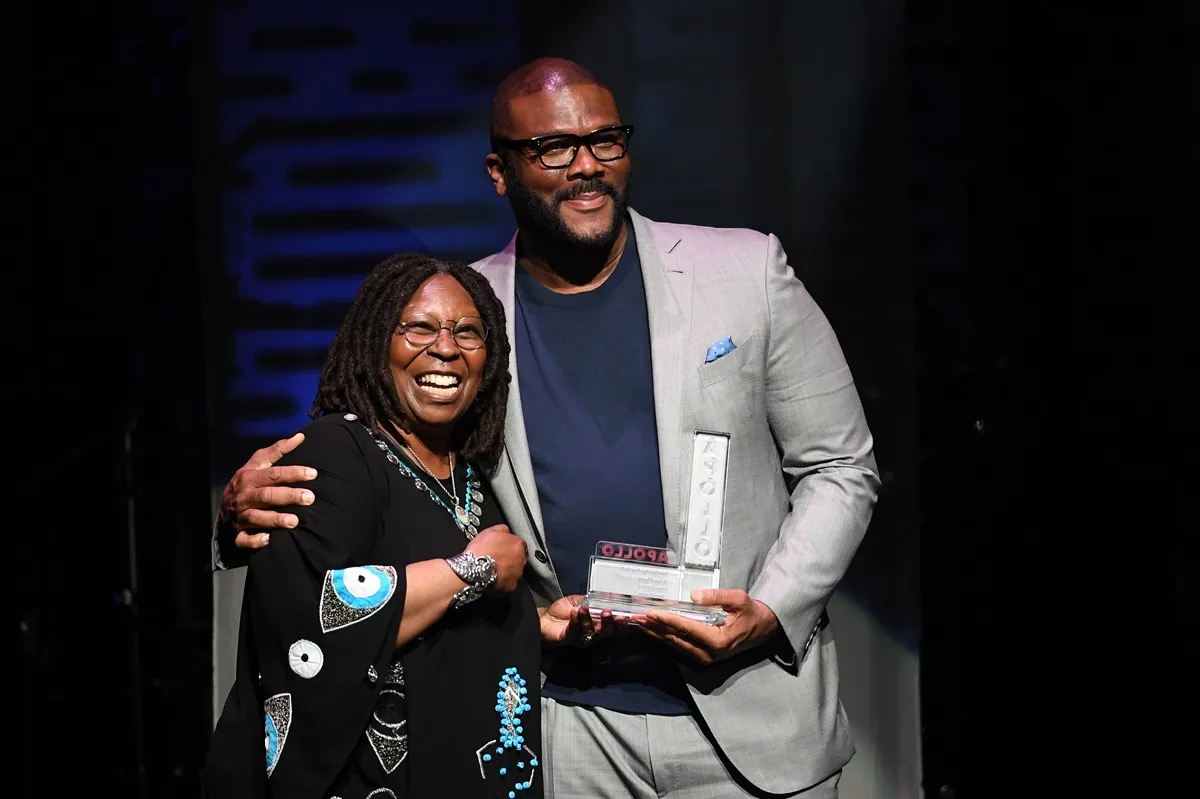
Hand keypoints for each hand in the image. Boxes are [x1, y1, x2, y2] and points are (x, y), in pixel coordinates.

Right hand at [219, 434, 317, 550]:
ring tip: (295, 521)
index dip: (293, 473)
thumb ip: (277, 451)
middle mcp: (244, 497)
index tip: (313, 474)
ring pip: (256, 518)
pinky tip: (268, 539)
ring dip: (275, 519)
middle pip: (266, 495)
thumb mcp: (257, 464)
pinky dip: (254, 540)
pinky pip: (244, 539)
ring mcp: (240, 516)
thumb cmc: (247, 482)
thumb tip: (300, 437)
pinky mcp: (238, 533)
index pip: (273, 474)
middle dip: (288, 496)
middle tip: (310, 498)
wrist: (223, 506)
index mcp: (249, 478)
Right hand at [464, 525, 526, 592]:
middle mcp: (521, 560)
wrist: (473, 568)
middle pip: (518, 559)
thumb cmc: (481, 550)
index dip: (509, 547)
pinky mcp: (510, 586)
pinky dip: (502, 582)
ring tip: (493, 570)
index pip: (519, 545)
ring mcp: (517, 574)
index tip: (503, 549)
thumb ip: (502, 530)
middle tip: (497, 560)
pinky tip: (493, 579)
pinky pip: (508, 584)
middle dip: (510, 560)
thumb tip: (506, 531)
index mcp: (518, 545)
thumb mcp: (490, 531)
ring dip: (507, 571)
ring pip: (514, 572)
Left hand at [539, 595, 624, 646]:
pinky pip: (574, 631)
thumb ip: (594, 600)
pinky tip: (575, 612)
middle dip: (609, 623)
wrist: (545, 618)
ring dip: (588, 619)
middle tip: (607, 612)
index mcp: (599, 624)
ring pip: (590, 632)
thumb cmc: (564, 611)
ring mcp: (581, 638)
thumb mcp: (581, 601)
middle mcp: (593, 634)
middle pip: (606, 632)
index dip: (622, 623)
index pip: (615, 627)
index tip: (625, 614)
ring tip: (584, 608)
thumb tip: (609, 593)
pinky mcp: (569, 639)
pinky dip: (576, 621)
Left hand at [635, 589, 779, 665]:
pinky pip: (678, 646)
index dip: (667, 619)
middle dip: (653, 627)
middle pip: (674, 639)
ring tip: (637, 622)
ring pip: (673, 644)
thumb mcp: (739, 599)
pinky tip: (650, 629)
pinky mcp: (701, 656)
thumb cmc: (751, 613)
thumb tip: (693, 596)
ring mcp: (704, 658)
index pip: (686, 628)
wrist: (763, 630)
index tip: (651, 612)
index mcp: (717, 641)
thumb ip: (717, 596)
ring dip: (654, 633)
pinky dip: (662, 636)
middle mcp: (708, 654)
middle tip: (634, 616)